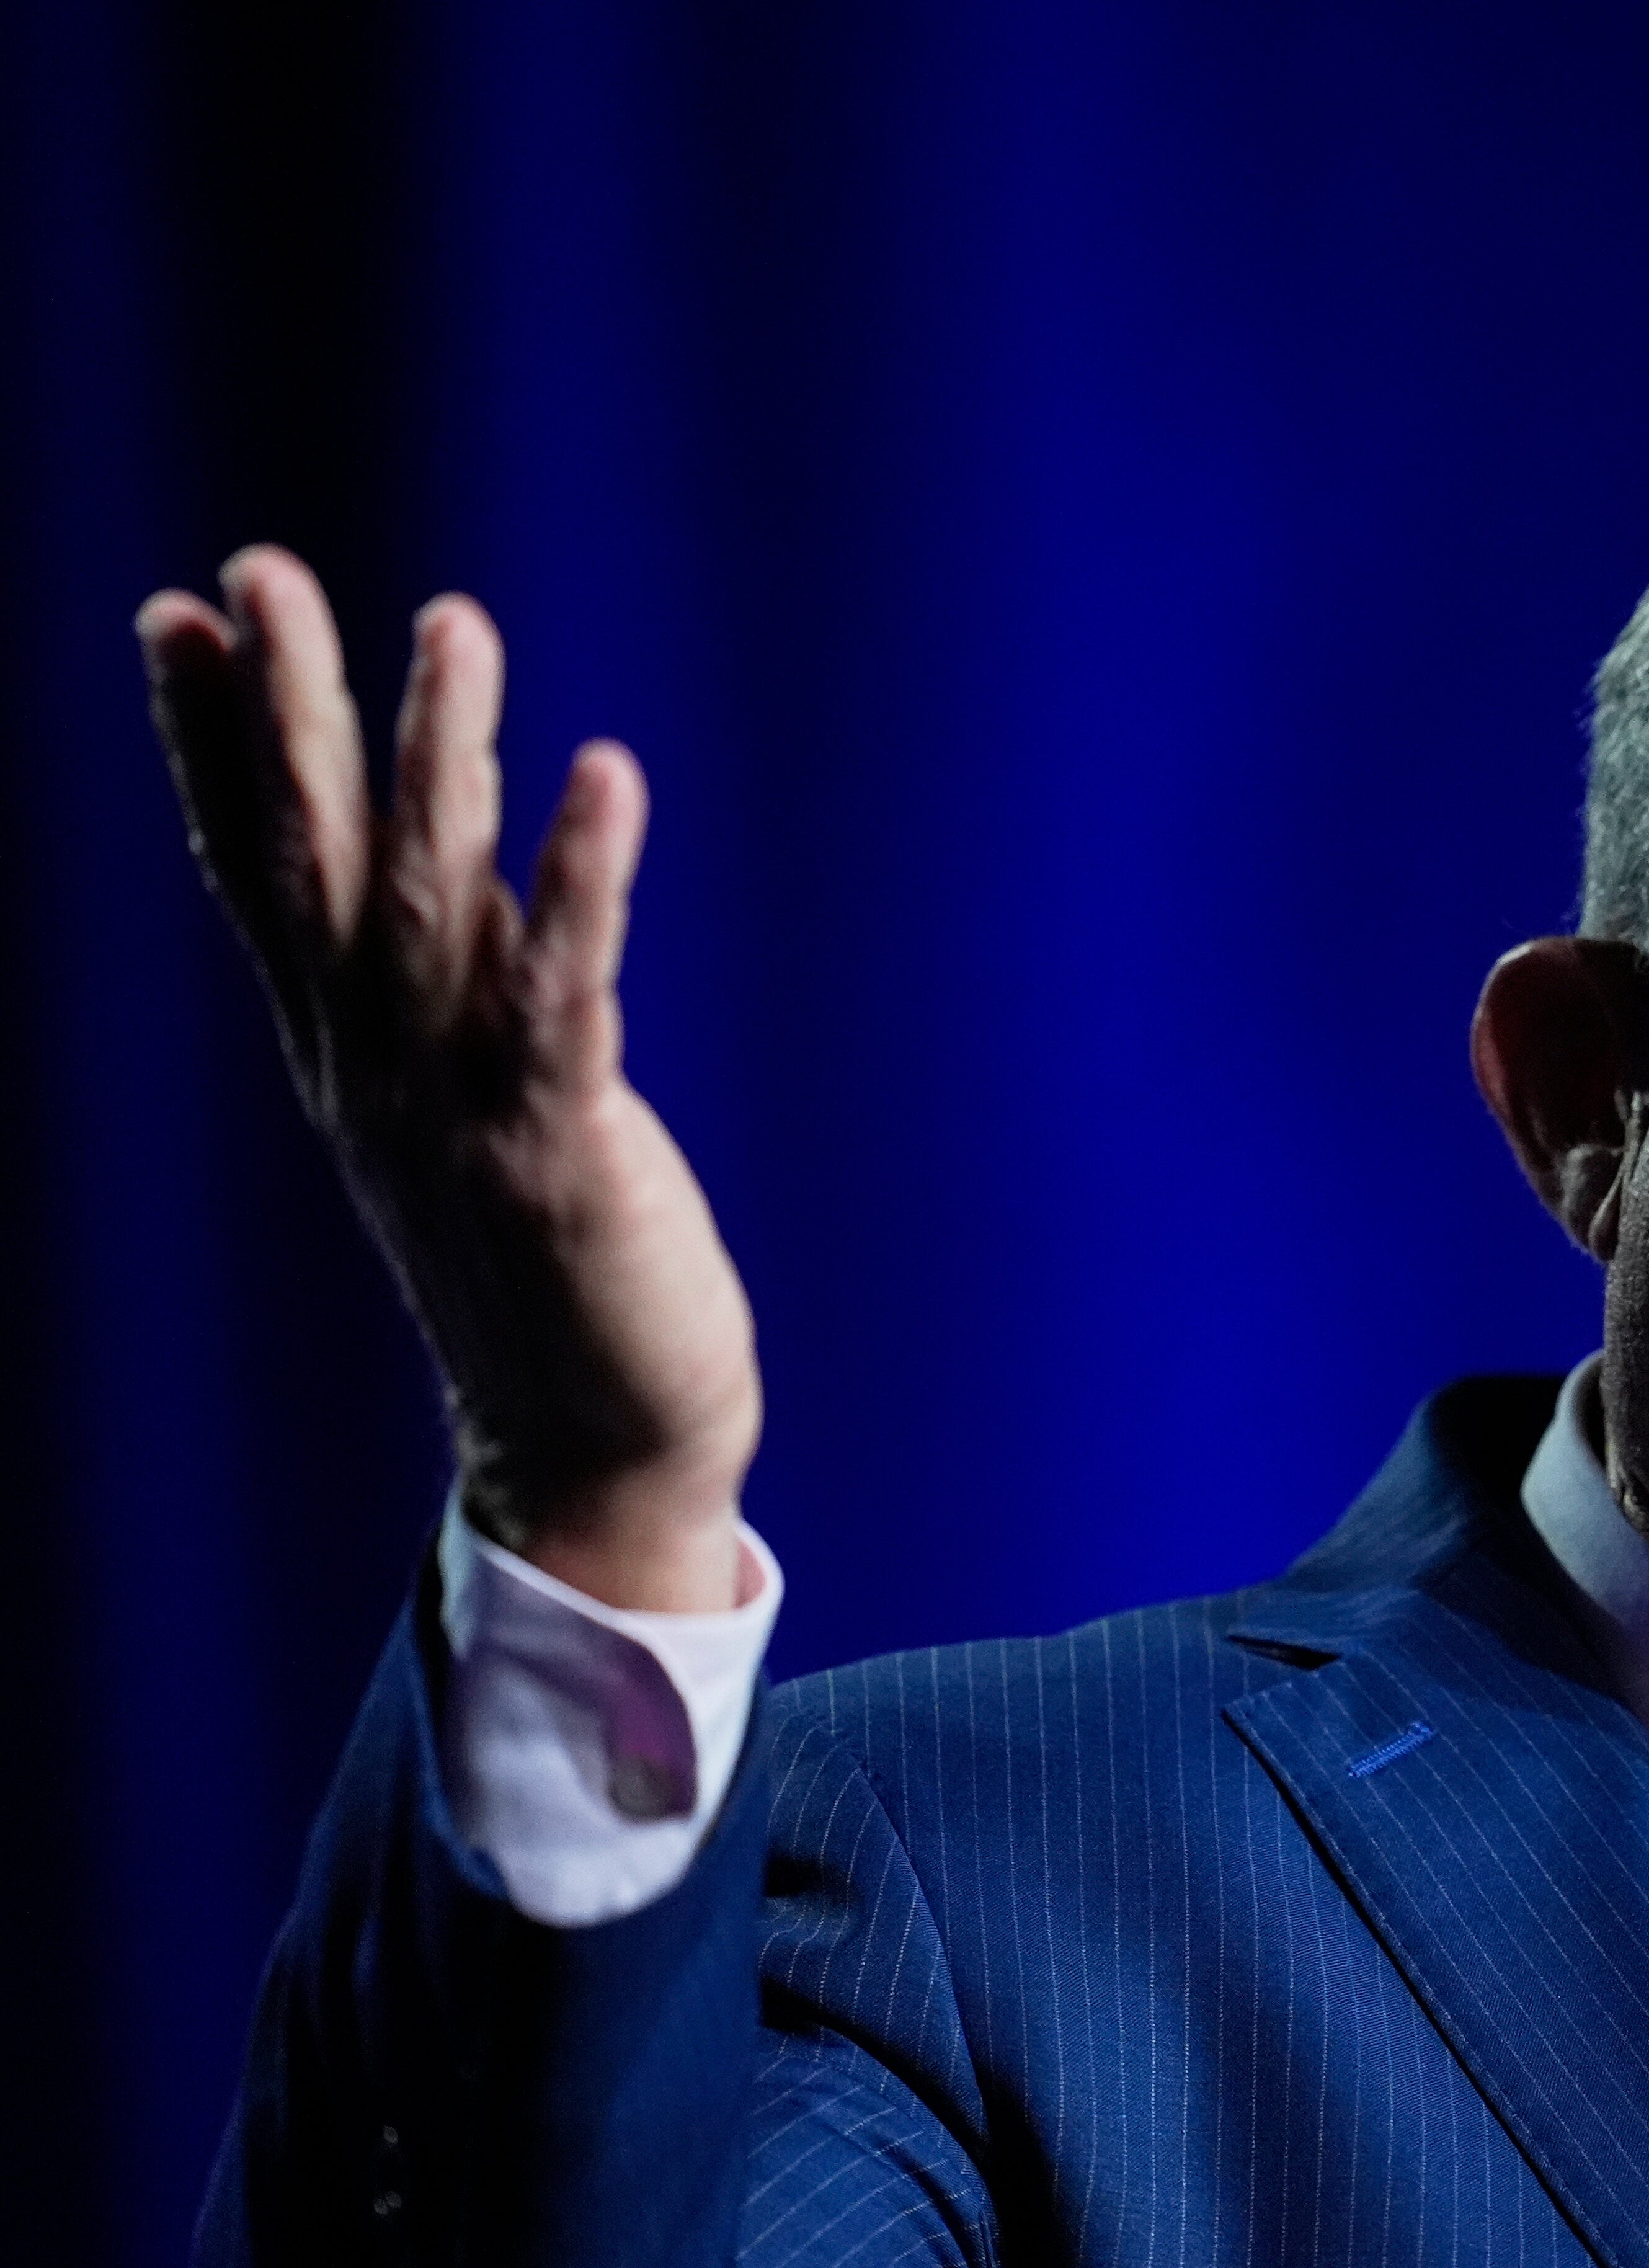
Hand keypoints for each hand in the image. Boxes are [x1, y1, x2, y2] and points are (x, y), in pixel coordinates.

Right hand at [139, 548, 759, 1611]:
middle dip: (286, 713)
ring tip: (453, 625)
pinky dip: (582, 879)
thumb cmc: (537, 1261)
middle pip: (321, 862)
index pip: (259, 869)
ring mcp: (459, 1107)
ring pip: (437, 903)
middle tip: (257, 572)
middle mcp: (376, 1068)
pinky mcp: (563, 1145)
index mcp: (344, 1054)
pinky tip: (602, 774)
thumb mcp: (451, 1104)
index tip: (174, 611)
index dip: (211, 742)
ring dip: (444, 760)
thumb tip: (425, 856)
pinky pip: (566, 991)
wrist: (593, 1442)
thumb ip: (432, 984)